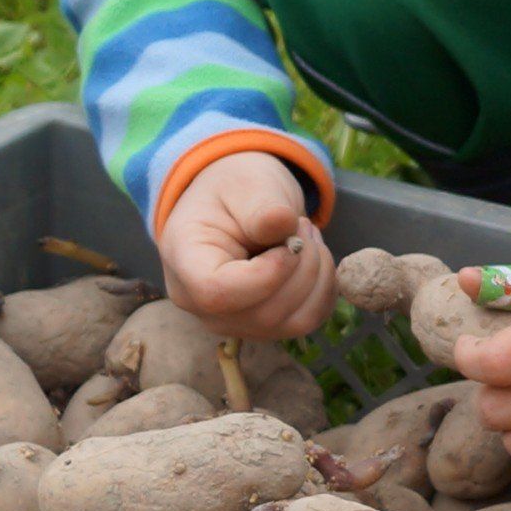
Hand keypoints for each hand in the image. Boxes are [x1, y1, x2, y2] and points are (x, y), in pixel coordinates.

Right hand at [158, 149, 337, 340]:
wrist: (238, 205)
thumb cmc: (234, 192)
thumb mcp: (246, 184)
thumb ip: (261, 205)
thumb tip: (281, 222)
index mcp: (185, 262)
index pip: (217, 293)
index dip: (266, 273)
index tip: (288, 239)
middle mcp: (201, 304)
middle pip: (263, 313)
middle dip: (302, 267)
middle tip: (303, 226)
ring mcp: (234, 321)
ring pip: (293, 323)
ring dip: (318, 276)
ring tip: (307, 238)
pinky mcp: (265, 326)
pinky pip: (309, 321)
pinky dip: (325, 289)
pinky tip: (314, 258)